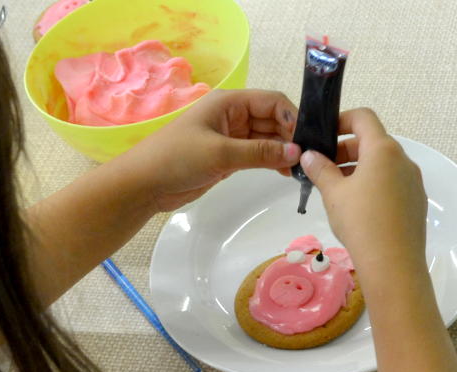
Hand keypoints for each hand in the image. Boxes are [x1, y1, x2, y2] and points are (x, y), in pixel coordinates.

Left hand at [131, 89, 300, 211]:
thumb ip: (260, 152)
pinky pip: (258, 154)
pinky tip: (286, 173)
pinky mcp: (229, 157)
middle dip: (292, 136)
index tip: (308, 141)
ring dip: (284, 151)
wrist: (145, 185)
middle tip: (311, 159)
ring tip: (302, 169)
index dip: (293, 118)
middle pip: (273, 120)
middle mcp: (233, 116)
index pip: (272, 102)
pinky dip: (272, 161)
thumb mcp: (221, 153)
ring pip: (268, 139)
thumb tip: (298, 152)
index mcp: (230, 102)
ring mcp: (232, 137)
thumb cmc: (177, 159)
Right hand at [300, 108, 426, 279]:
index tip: (323, 136)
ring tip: (336, 189)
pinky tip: (357, 207)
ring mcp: (413, 182)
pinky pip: (391, 183)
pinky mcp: (416, 202)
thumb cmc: (360, 221)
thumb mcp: (333, 193)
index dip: (341, 120)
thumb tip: (309, 155)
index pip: (363, 118)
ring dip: (357, 168)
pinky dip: (372, 184)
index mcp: (383, 149)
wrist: (393, 264)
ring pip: (382, 164)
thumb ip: (320, 169)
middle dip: (345, 149)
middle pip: (372, 141)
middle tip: (322, 167)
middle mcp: (403, 160)